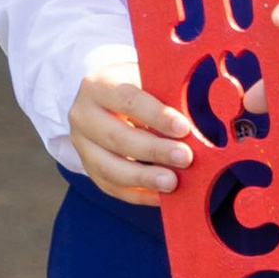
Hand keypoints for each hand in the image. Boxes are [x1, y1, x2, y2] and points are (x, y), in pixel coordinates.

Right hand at [68, 54, 194, 202]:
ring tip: (172, 183)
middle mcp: (83, 115)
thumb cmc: (138, 88)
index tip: (184, 128)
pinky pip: (111, 187)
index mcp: (99, 85)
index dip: (156, 115)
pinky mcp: (89, 168)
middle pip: (116, 137)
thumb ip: (167, 96)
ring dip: (143, 178)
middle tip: (185, 158)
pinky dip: (138, 195)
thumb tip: (196, 123)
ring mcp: (82, 145)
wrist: (108, 99)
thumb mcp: (147, 80)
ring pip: (109, 167)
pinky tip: (161, 197)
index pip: (128, 99)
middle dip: (153, 150)